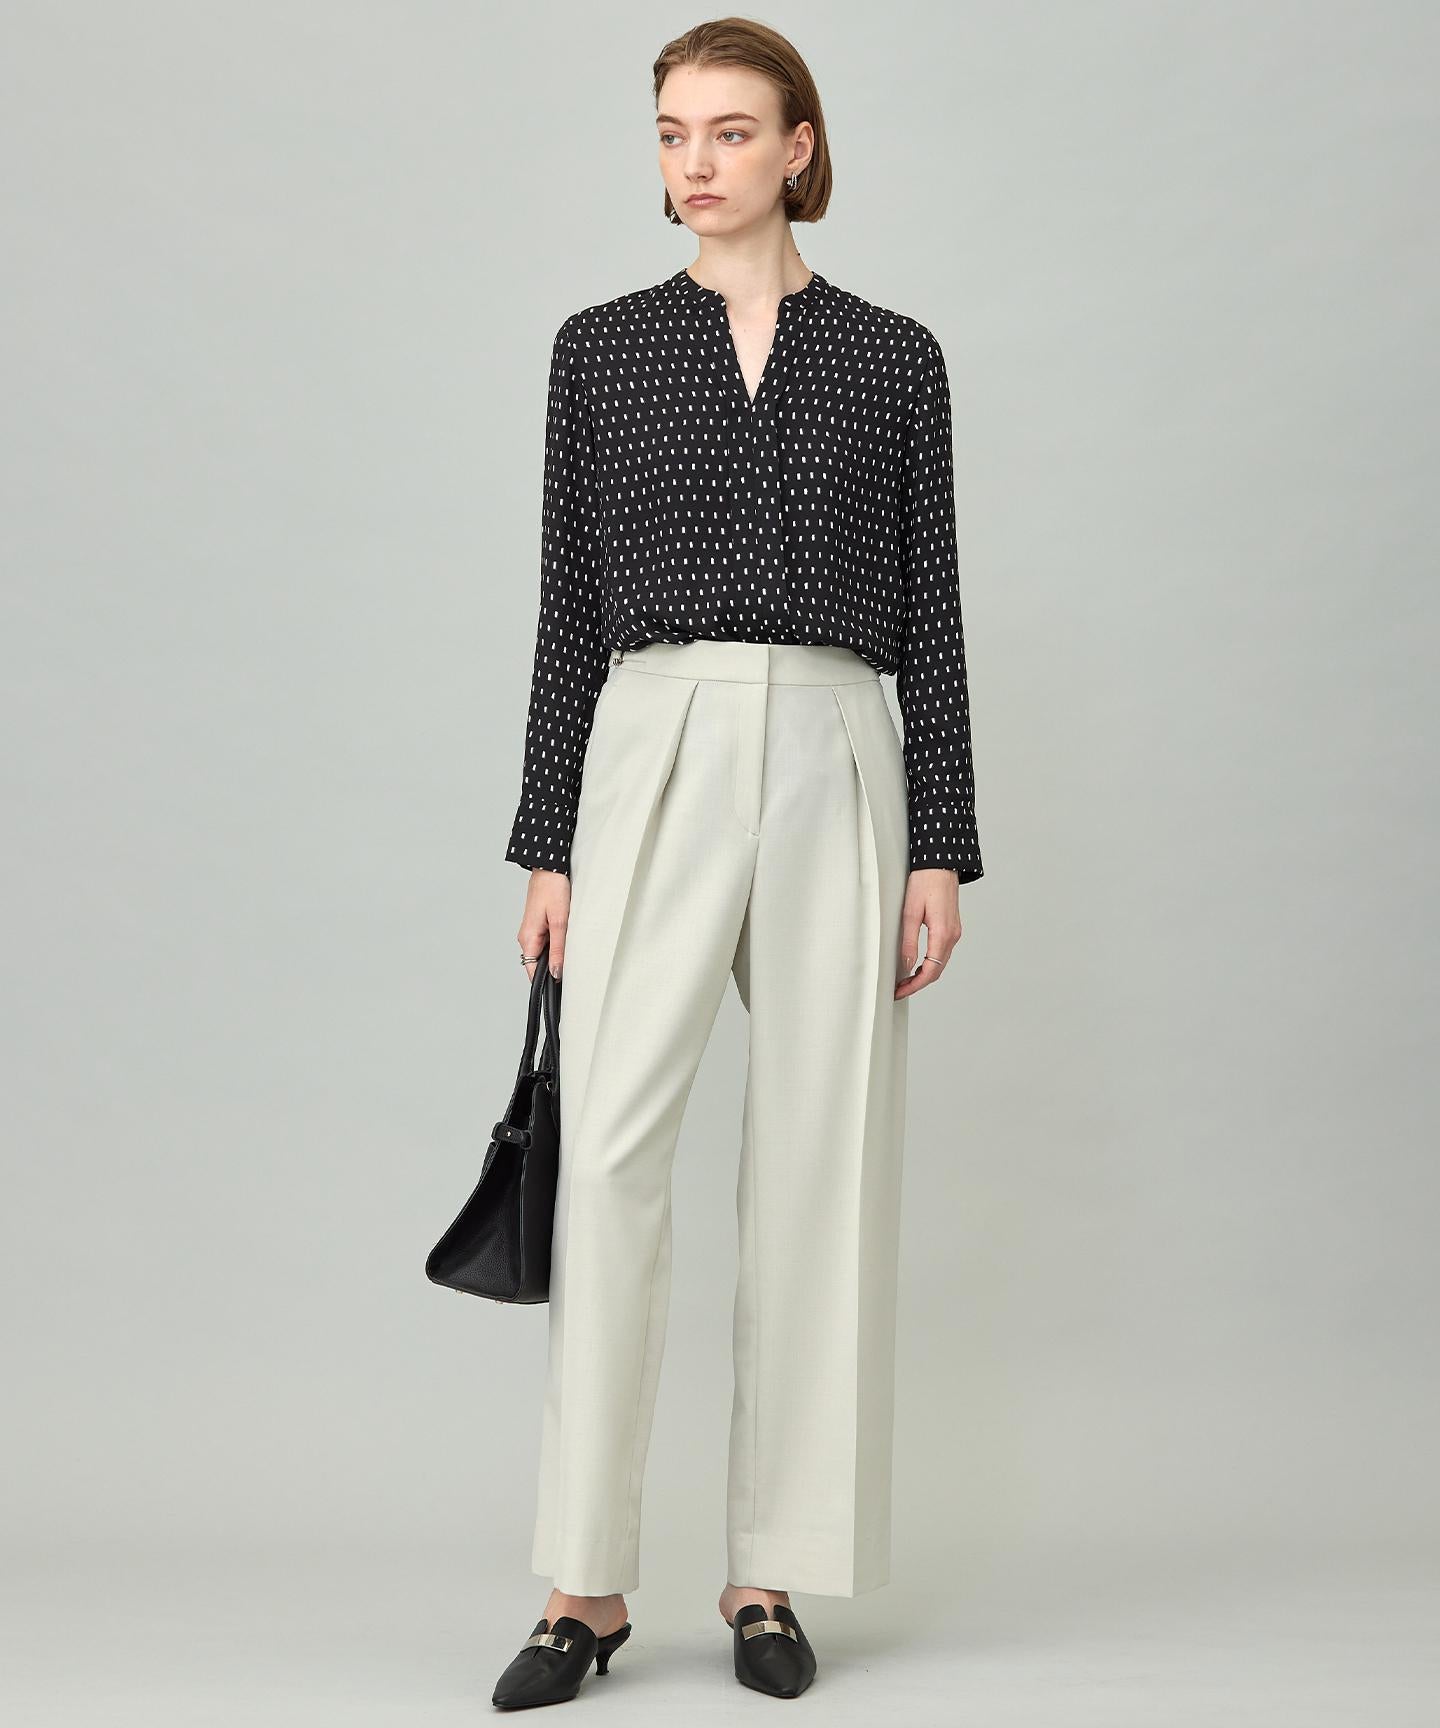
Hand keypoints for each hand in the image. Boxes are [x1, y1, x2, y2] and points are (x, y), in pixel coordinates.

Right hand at [517, 868, 570, 982]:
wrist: (550, 866)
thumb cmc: (552, 888)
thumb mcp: (560, 921)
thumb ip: (558, 949)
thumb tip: (556, 972)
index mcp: (528, 938)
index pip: (533, 971)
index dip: (546, 982)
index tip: (562, 986)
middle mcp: (526, 937)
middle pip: (539, 963)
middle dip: (554, 966)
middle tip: (573, 964)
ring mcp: (532, 930)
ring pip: (544, 952)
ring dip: (557, 952)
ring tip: (571, 945)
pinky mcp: (538, 924)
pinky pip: (546, 941)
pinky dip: (557, 942)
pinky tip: (567, 935)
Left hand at [895, 868, 962, 999]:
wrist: (941, 862)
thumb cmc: (925, 882)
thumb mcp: (910, 912)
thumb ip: (909, 941)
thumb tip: (906, 965)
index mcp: (943, 933)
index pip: (931, 971)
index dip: (915, 985)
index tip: (900, 991)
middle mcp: (952, 935)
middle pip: (937, 970)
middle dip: (918, 983)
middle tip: (899, 989)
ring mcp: (954, 931)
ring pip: (940, 962)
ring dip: (924, 974)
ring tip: (905, 979)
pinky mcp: (952, 927)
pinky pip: (942, 952)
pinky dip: (930, 963)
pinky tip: (917, 964)